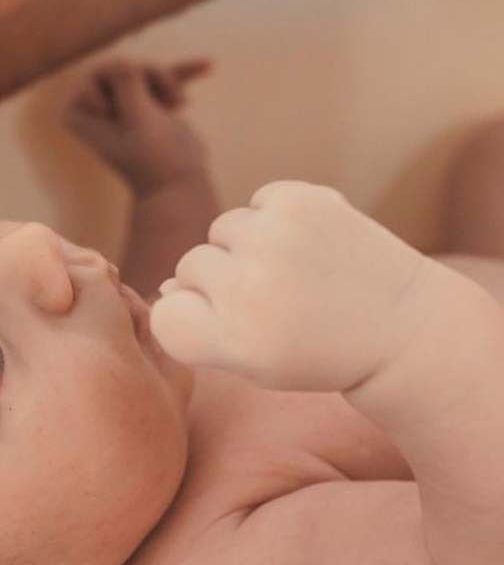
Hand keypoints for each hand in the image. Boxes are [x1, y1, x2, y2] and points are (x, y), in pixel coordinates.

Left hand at [62, 57, 211, 195]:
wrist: (177, 186)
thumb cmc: (153, 161)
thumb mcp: (137, 119)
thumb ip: (126, 83)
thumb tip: (122, 59)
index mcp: (76, 114)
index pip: (95, 74)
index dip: (118, 87)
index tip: (125, 115)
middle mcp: (94, 107)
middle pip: (120, 66)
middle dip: (146, 76)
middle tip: (166, 100)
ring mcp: (122, 103)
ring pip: (142, 69)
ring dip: (165, 80)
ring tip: (180, 104)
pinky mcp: (148, 103)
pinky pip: (163, 78)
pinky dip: (184, 72)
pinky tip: (208, 65)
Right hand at [150, 181, 435, 392]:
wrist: (401, 328)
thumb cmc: (315, 353)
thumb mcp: (249, 363)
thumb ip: (197, 330)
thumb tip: (164, 286)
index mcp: (232, 339)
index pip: (164, 314)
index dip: (188, 319)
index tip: (227, 329)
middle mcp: (248, 287)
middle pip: (187, 267)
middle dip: (218, 282)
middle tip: (271, 303)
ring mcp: (275, 238)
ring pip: (221, 230)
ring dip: (245, 247)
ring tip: (290, 272)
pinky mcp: (302, 201)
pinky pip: (257, 201)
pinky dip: (276, 219)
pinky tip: (307, 246)